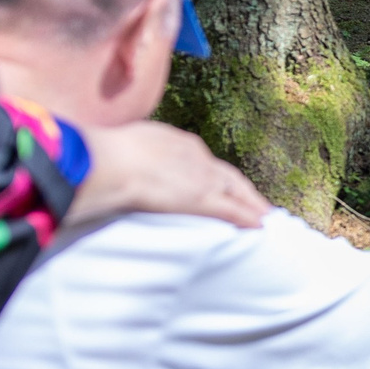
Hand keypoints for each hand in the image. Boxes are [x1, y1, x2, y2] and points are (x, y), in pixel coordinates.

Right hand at [66, 120, 268, 231]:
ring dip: (252, 205)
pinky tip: (260, 226)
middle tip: (256, 202)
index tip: (221, 183)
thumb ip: (128, 157)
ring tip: (264, 216)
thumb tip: (114, 162)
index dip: (215, 174)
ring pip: (236, 192)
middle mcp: (196, 157)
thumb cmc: (105, 155)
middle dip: (242, 189)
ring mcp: (201, 178)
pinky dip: (248, 218)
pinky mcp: (202, 199)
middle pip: (227, 175)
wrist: (111, 161)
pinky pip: (232, 210)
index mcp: (176, 142)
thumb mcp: (121, 147)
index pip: (203, 161)